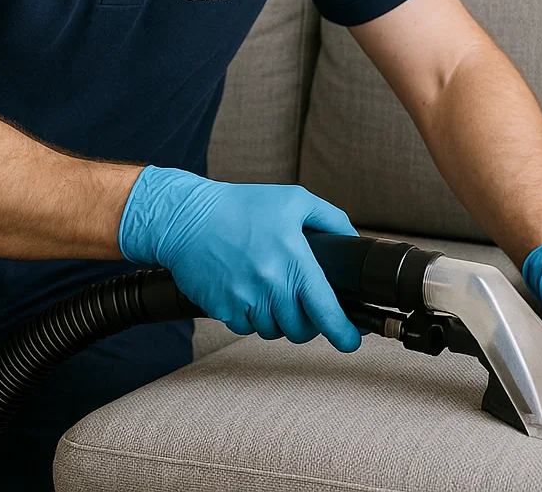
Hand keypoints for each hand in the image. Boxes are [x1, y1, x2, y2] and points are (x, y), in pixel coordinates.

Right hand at [119, 165, 364, 351]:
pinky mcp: (222, 308)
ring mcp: (244, 300)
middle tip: (304, 306)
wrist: (189, 217)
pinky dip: (251, 318)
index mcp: (294, 260)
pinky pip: (245, 328)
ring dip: (278, 320)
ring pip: (273, 331)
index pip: (325, 309)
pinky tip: (249, 292)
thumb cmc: (244, 205)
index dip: (342, 331)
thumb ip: (330, 219)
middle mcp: (270, 284)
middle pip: (300, 330)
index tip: (350, 342)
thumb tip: (352, 241)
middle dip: (307, 323)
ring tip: (272, 292)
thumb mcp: (295, 200)